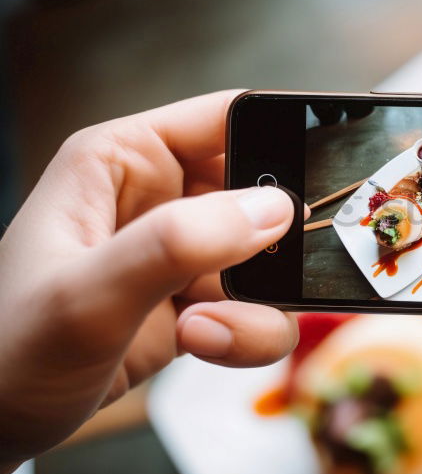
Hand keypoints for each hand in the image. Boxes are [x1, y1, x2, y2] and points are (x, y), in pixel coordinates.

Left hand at [0, 91, 299, 473]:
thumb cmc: (7, 356)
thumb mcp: (87, 298)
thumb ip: (177, 245)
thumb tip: (273, 209)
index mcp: (125, 161)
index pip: (229, 118)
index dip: (287, 133)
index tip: (336, 170)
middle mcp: (161, 199)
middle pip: (267, 193)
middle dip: (282, 240)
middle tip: (271, 274)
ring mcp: (183, 254)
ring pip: (273, 261)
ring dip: (259, 303)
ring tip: (201, 330)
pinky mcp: (197, 303)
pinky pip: (261, 309)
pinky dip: (247, 335)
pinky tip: (195, 344)